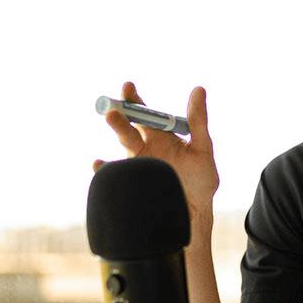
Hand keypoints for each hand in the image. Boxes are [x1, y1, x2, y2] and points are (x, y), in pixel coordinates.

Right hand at [94, 82, 218, 229]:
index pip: (144, 113)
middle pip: (129, 126)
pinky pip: (114, 175)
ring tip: (112, 117)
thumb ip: (198, 121)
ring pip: (122, 145)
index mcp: (160, 136)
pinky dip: (104, 170)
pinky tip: (100, 164)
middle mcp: (145, 148)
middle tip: (114, 105)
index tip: (128, 87)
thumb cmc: (201, 182)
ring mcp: (136, 166)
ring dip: (118, 130)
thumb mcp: (202, 149)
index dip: (135, 100)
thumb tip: (198, 89)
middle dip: (121, 114)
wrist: (194, 215)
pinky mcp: (131, 184)